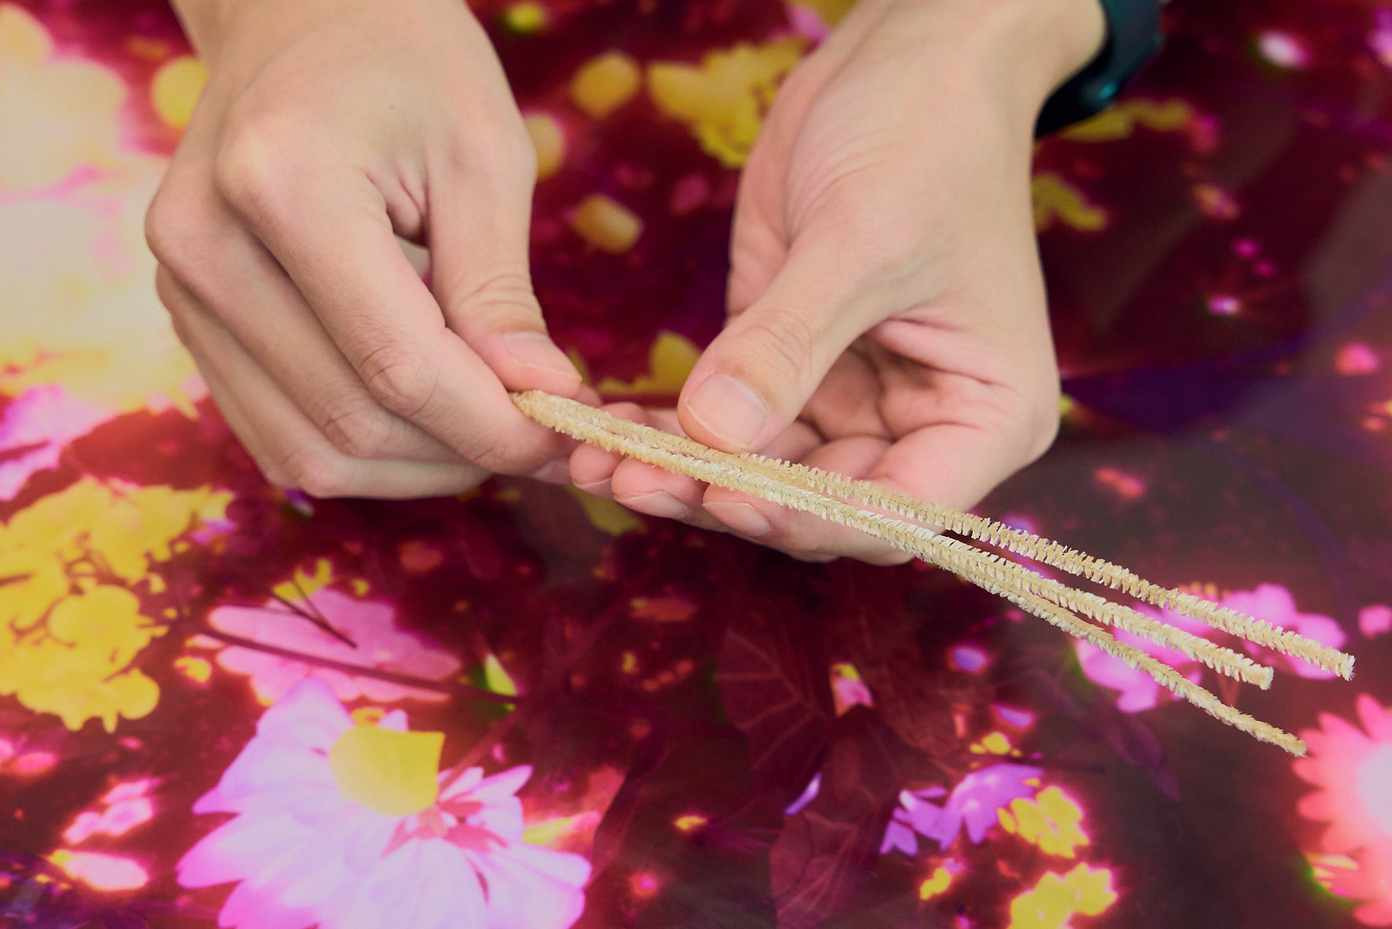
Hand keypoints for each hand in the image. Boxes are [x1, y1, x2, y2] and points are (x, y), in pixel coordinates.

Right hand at [147, 0, 584, 498]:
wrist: (303, 21)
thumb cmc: (408, 67)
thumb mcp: (483, 159)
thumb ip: (500, 293)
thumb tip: (544, 405)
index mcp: (283, 185)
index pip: (398, 363)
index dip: (494, 424)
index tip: (566, 433)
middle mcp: (207, 248)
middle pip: (353, 420)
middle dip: (466, 450)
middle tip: (546, 438)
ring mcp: (182, 292)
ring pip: (311, 452)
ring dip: (418, 466)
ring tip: (492, 428)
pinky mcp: (190, 322)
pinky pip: (281, 436)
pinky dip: (368, 451)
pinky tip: (432, 420)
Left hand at [572, 0, 1104, 561]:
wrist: (904, 62)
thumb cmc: (927, 138)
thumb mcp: (862, 240)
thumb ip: (789, 343)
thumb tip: (714, 435)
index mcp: (983, 417)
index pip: (894, 514)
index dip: (807, 519)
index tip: (723, 494)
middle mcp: (917, 425)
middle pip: (813, 505)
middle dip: (721, 497)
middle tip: (627, 480)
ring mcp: (850, 400)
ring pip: (759, 474)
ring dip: (682, 472)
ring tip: (594, 459)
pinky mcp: (787, 365)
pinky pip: (727, 422)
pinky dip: (673, 429)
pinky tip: (610, 426)